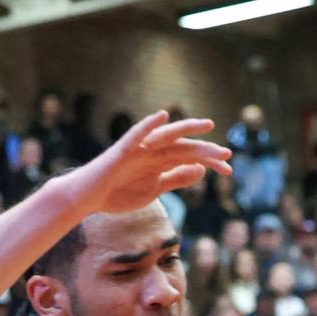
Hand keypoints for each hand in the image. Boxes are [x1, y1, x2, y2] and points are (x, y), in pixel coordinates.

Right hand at [71, 112, 231, 218]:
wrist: (88, 199)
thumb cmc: (117, 193)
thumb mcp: (153, 190)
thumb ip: (175, 178)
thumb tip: (201, 170)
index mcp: (160, 162)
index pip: (190, 158)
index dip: (210, 162)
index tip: (229, 170)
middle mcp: (152, 151)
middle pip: (183, 147)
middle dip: (205, 150)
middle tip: (227, 155)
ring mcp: (137, 149)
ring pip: (166, 137)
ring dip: (186, 129)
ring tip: (207, 125)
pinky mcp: (121, 151)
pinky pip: (136, 134)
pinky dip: (149, 125)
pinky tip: (163, 116)